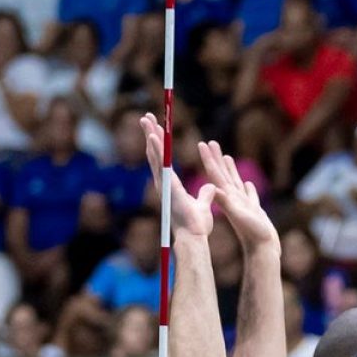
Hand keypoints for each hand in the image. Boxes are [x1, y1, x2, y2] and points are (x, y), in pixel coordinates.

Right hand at [140, 114, 215, 238]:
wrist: (194, 239)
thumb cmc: (196, 226)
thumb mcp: (203, 204)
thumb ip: (205, 194)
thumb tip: (210, 187)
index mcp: (171, 186)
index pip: (164, 160)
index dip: (159, 145)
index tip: (155, 129)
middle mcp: (164, 184)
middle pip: (156, 154)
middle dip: (151, 134)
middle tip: (146, 117)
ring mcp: (165, 185)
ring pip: (156, 156)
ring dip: (151, 137)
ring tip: (146, 120)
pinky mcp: (169, 187)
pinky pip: (163, 166)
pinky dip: (157, 151)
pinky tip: (153, 137)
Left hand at [197, 139, 278, 249]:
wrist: (262, 251)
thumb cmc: (253, 234)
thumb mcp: (240, 216)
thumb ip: (228, 204)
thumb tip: (216, 191)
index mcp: (228, 198)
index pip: (215, 175)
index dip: (209, 159)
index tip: (201, 144)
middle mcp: (233, 199)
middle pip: (223, 175)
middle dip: (216, 159)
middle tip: (210, 143)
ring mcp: (242, 205)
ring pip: (234, 183)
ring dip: (230, 170)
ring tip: (226, 157)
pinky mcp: (252, 211)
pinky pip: (248, 195)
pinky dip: (246, 188)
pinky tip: (246, 183)